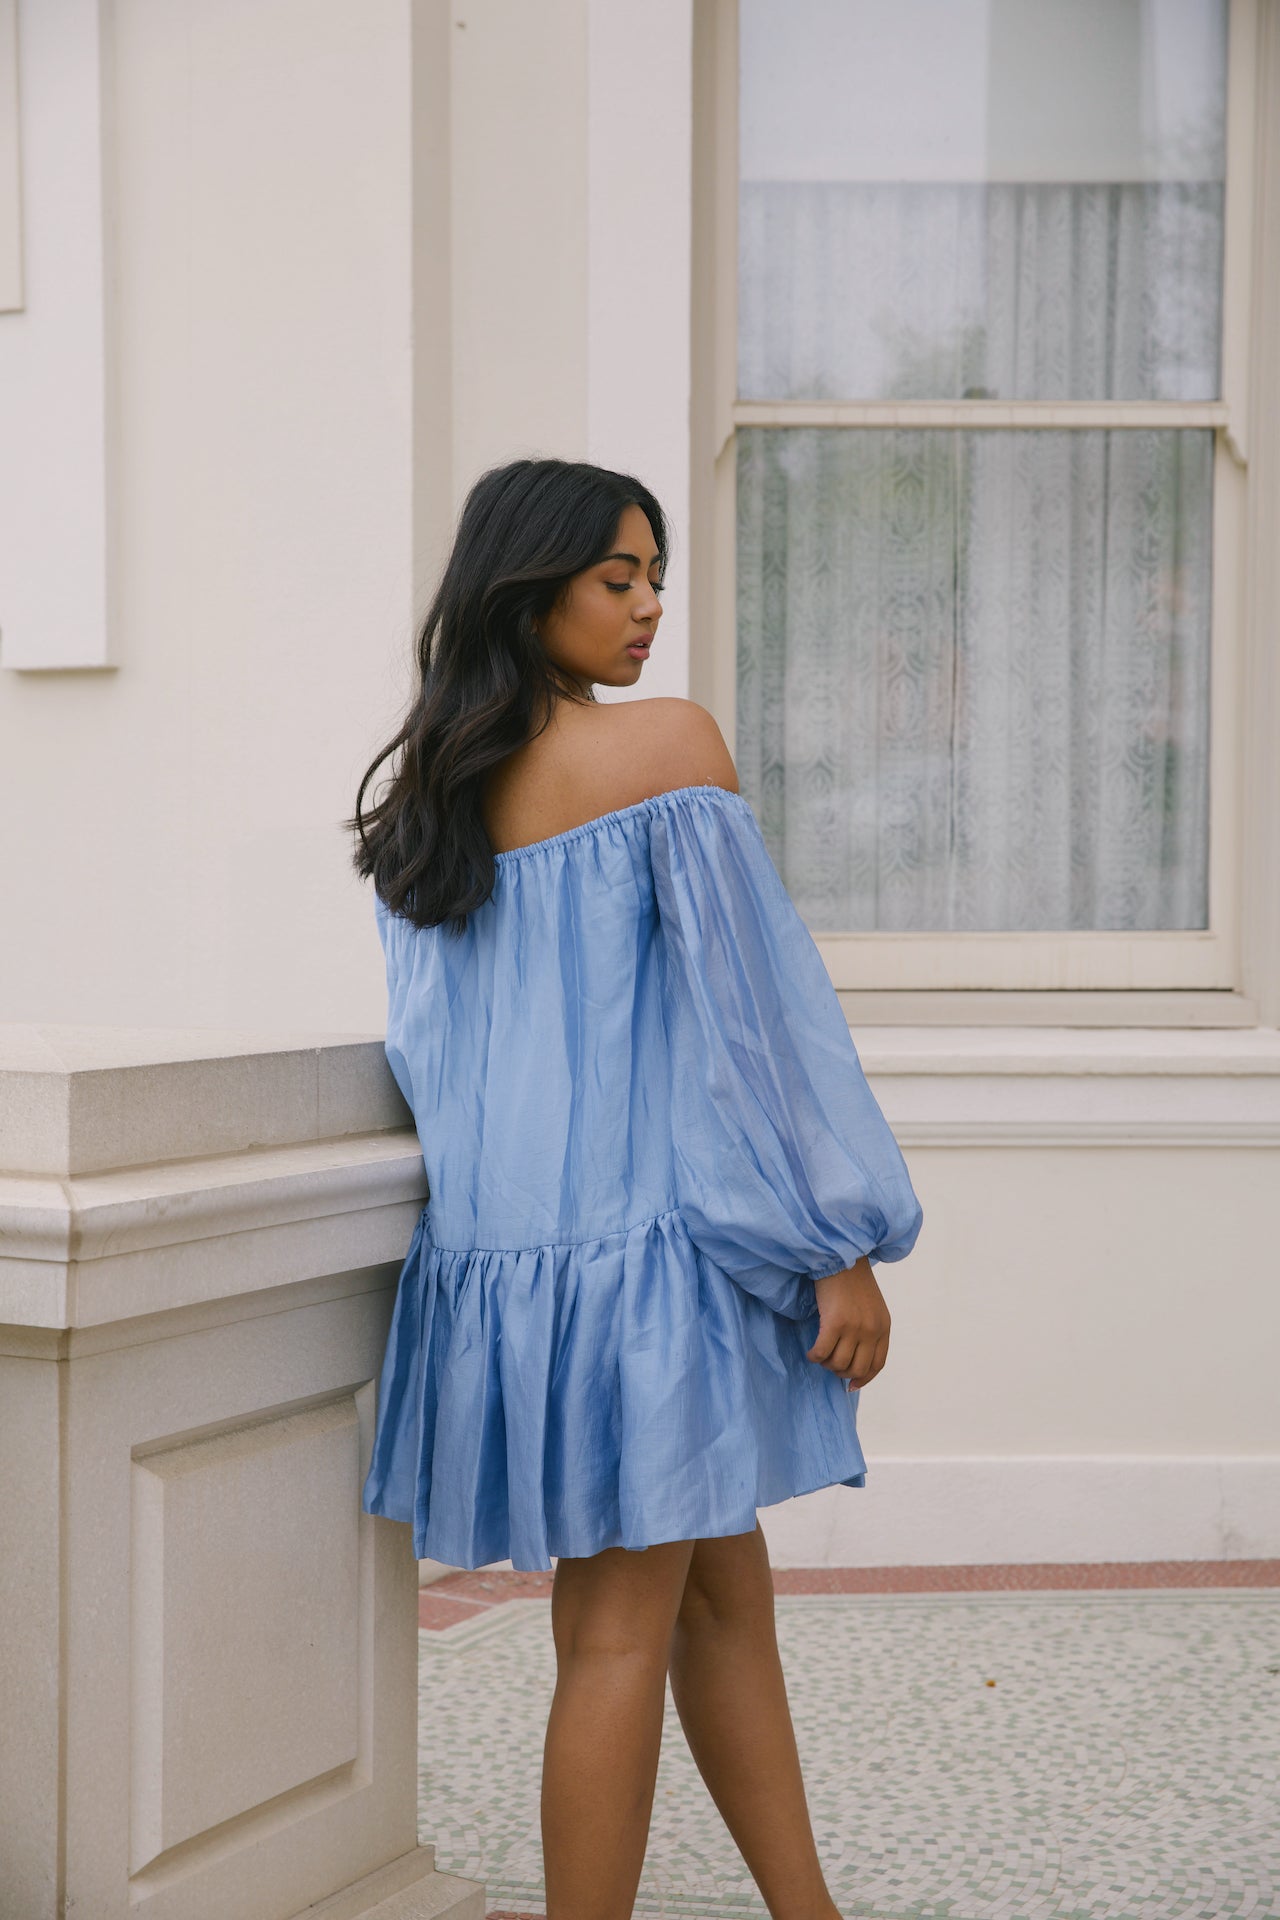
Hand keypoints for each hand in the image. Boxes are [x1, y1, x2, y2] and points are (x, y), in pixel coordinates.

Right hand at [806, 1258, 889, 1388]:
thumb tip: (853, 1359)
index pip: (877, 1365)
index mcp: (883, 1327)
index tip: (850, 1384)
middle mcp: (872, 1330)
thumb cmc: (851, 1280)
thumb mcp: (870, 1307)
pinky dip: (814, 1356)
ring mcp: (854, 1327)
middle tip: (829, 1362)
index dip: (863, 1379)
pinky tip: (811, 1351)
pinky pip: (822, 1352)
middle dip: (840, 1372)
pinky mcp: (835, 1322)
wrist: (841, 1256)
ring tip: (819, 1353)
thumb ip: (868, 1329)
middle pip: (856, 1368)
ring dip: (826, 1363)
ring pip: (838, 1364)